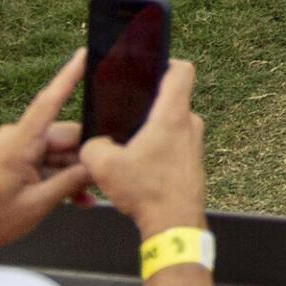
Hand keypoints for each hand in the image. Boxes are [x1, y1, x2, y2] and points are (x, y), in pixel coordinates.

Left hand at [0, 50, 92, 273]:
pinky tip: (73, 199)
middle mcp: (16, 138)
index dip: (69, 76)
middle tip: (100, 183)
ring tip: (85, 200)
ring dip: (70, 174)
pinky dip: (56, 178)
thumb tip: (97, 166)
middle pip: (63, 137)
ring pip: (56, 153)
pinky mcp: (11, 159)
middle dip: (83, 158)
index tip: (84, 52)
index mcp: (20, 143)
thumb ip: (71, 182)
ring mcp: (13, 148)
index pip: (49, 101)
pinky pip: (43, 162)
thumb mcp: (37, 204)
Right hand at [81, 56, 207, 237]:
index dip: (165, 62)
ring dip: (151, 131)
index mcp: (173, 115)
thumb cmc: (147, 192)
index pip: (181, 70)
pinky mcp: (192, 163)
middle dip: (147, 103)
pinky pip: (174, 146)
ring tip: (128, 145)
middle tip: (125, 112)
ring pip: (171, 125)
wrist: (174, 224)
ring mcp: (193, 145)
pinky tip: (138, 166)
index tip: (147, 66)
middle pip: (172, 99)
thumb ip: (92, 146)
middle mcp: (190, 124)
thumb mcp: (104, 166)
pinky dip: (157, 150)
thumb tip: (94, 144)